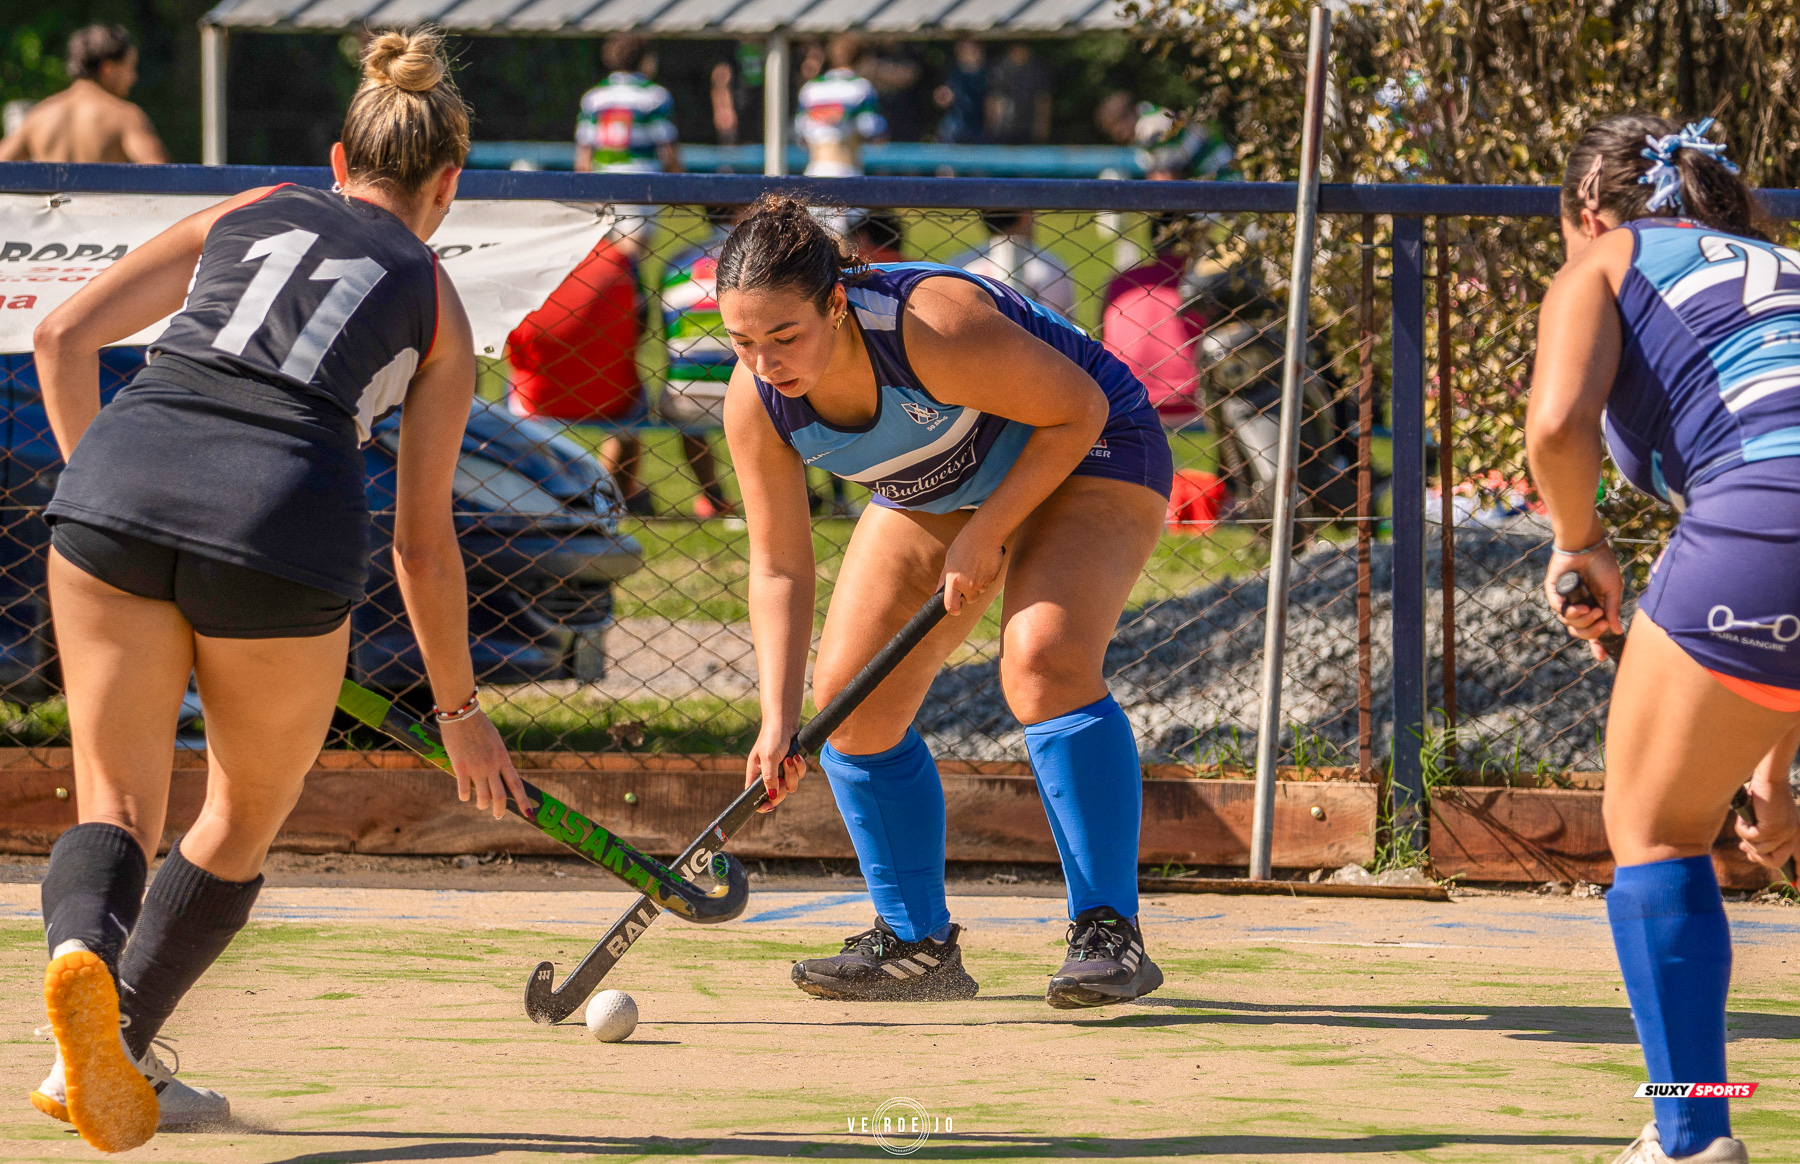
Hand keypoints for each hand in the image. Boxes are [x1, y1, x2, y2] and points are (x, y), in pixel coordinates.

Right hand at [441, 711, 528, 820]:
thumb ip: (498, 759)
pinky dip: (465, 797)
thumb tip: (498, 775)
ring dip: (482, 805)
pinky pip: (464, 791)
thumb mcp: (495, 742)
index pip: (517, 785)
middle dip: (500, 811)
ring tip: (480, 804)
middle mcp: (492, 766)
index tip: (529, 814)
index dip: (523, 802)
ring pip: (483, 798)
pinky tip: (464, 796)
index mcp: (503, 759)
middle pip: (500, 797)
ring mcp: (476, 768)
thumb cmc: (479, 726)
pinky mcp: (460, 768)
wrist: (462, 714)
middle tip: (498, 815)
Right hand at [746, 719, 805, 812]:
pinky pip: (799, 776)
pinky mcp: (792, 767)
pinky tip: (796, 756)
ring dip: (792, 774)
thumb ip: (769, 778)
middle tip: (782, 777)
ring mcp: (780, 772)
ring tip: (789, 759)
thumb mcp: (769, 757)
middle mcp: (767, 776)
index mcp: (755, 775)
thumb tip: (771, 796)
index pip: (754, 797)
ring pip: (790, 786)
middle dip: (782, 788)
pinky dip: (799, 767)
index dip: (761, 805)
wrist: (785, 723)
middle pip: (776, 796)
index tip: (769, 806)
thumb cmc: (772, 737)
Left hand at [941, 530, 1005, 615]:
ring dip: (978, 584)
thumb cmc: (963, 545)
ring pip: (980, 591)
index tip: (955, 608)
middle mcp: (967, 585)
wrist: (984, 534)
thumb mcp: (949, 561)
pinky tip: (984, 564)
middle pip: (970, 600)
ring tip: (976, 567)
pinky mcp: (992, 578)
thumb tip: (938, 592)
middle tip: (968, 577)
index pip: (952, 606)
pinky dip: (987, 577)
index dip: (954, 610)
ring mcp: (981, 582)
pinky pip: (989, 583)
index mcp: (953, 581)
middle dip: (969, 593)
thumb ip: (944, 579)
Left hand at [1543, 543, 1622, 660]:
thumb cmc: (1603, 565)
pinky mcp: (1553, 592)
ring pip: (1570, 624)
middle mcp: (1578, 606)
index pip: (1592, 631)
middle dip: (1592, 631)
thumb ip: (1612, 611)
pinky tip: (1583, 607)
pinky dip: (1572, 613)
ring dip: (1584, 621)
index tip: (1602, 657)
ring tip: (1593, 610)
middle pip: (1580, 632)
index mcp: (1593, 607)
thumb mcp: (1613, 591)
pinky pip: (1559, 610)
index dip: (1597, 645)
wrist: (1588, 546)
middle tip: (1601, 621)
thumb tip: (1615, 631)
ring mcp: (1565, 600)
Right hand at [1735, 779, 1799, 878]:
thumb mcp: (1768, 819)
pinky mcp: (1772, 828)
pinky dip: (1742, 830)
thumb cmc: (1766, 795)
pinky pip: (1751, 839)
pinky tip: (1743, 820)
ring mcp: (1784, 832)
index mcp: (1797, 833)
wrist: (1768, 778)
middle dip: (1758, 858)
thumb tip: (1750, 852)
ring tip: (1743, 826)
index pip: (1799, 859)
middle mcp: (1794, 835)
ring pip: (1760, 850)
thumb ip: (1765, 836)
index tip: (1798, 887)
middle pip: (1776, 861)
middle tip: (1745, 850)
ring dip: (1747, 839)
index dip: (1798, 874)